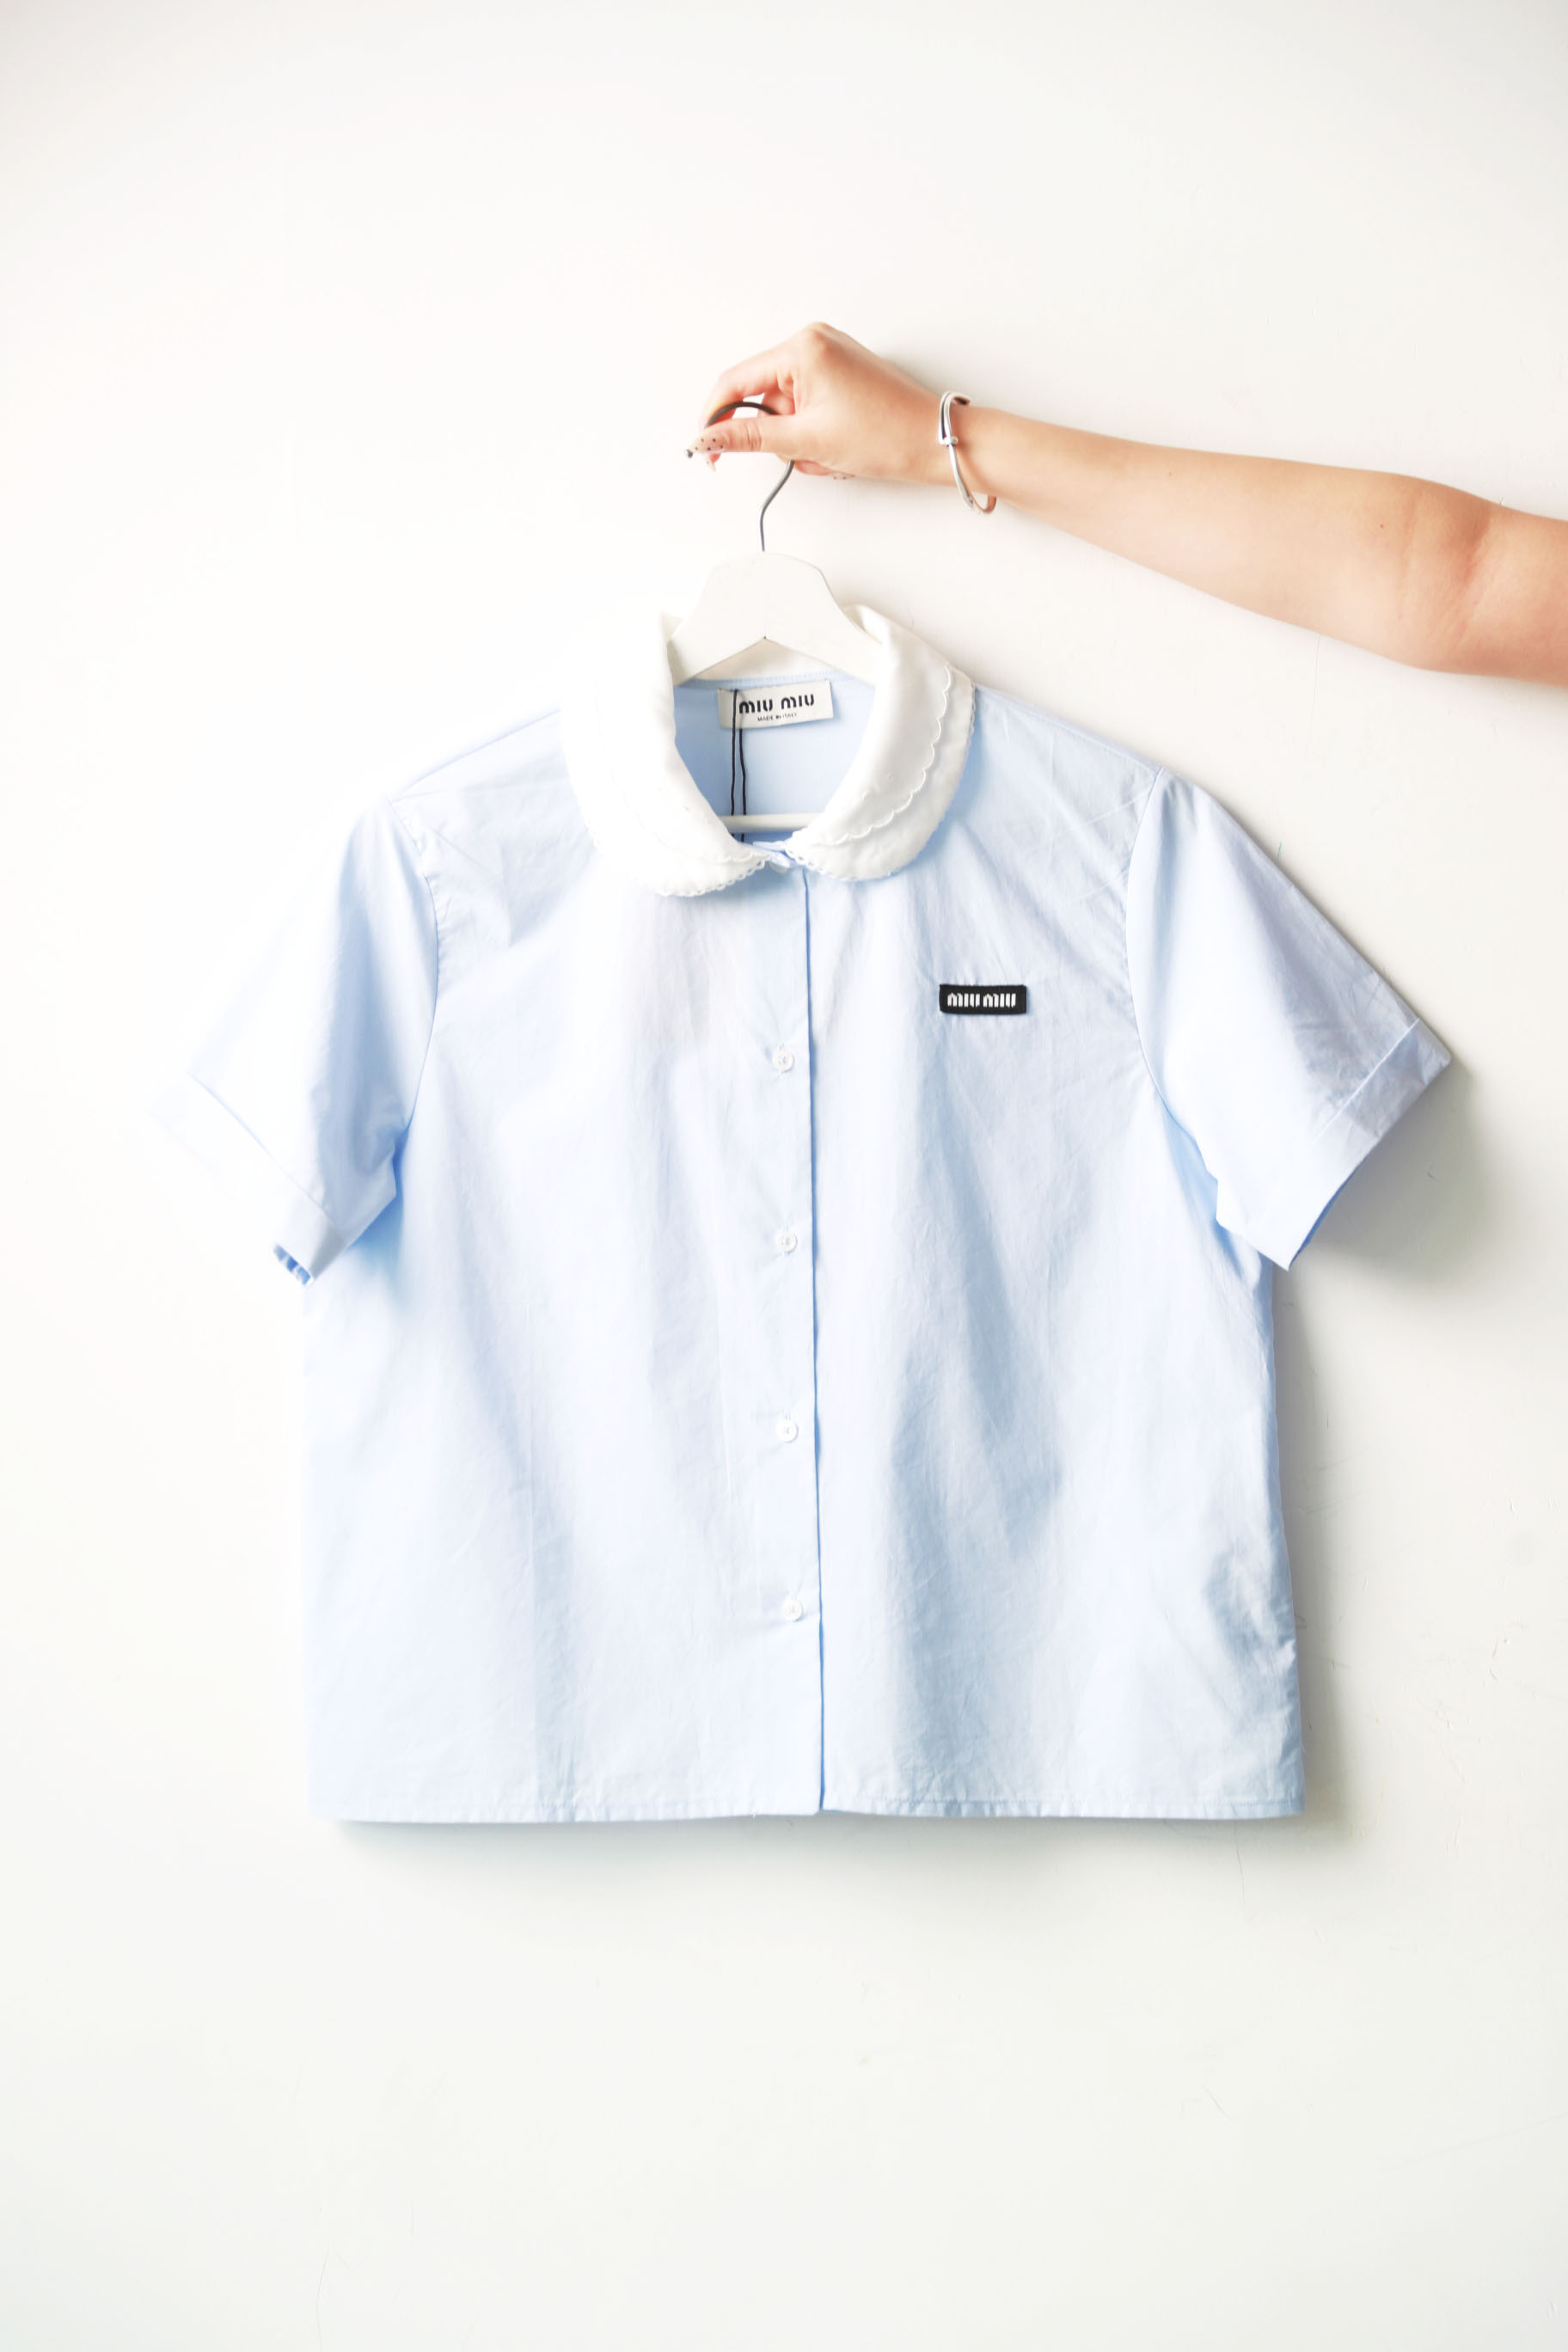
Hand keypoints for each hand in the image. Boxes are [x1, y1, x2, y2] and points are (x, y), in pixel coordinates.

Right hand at [689, 323, 949, 488]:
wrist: (934, 441)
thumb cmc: (886, 434)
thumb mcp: (806, 441)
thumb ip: (749, 438)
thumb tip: (707, 436)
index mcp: (802, 347)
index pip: (736, 382)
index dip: (715, 418)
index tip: (704, 447)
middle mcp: (813, 340)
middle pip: (762, 396)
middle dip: (778, 434)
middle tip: (806, 452)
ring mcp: (828, 354)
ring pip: (784, 406)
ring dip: (798, 438)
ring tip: (830, 450)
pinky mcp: (839, 370)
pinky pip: (805, 403)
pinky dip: (812, 430)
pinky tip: (836, 442)